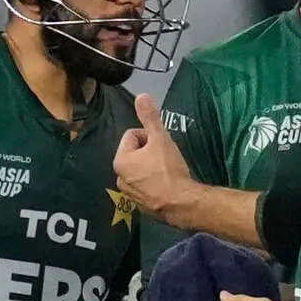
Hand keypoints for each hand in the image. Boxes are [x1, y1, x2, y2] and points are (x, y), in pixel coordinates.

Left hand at [115, 94, 197, 227]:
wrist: (181, 203)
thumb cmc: (168, 168)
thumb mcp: (160, 138)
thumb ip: (150, 117)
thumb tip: (141, 95)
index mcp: (120, 161)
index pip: (132, 135)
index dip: (149, 136)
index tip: (161, 144)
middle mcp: (119, 178)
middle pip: (136, 154)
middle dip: (150, 152)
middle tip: (165, 157)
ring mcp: (129, 194)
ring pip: (141, 171)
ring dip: (152, 168)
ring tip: (167, 171)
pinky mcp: (141, 206)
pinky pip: (147, 187)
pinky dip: (155, 184)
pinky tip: (167, 185)